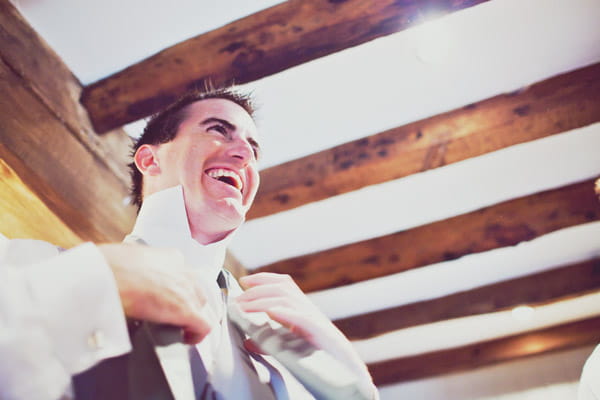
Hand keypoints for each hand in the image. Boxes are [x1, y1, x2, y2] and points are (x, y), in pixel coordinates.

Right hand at [98, 244, 215, 343]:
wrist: (101, 277)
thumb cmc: (105, 267)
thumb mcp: (128, 259)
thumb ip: (139, 269)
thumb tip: (132, 280)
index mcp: (170, 257)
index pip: (183, 276)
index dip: (177, 291)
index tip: (167, 299)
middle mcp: (183, 271)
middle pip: (195, 291)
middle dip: (186, 304)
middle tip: (170, 316)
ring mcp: (186, 290)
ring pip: (200, 307)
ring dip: (190, 318)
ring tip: (175, 328)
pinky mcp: (185, 310)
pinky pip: (203, 326)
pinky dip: (197, 335)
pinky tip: (185, 340)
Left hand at [235, 272, 376, 395]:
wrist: (351, 379)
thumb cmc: (323, 364)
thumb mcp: (292, 349)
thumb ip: (272, 342)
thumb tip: (248, 341)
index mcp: (304, 311)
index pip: (285, 284)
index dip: (264, 278)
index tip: (244, 281)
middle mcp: (310, 312)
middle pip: (283, 288)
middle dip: (258, 289)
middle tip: (238, 297)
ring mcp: (316, 322)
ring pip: (289, 300)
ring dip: (262, 300)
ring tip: (244, 306)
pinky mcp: (321, 336)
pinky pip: (303, 320)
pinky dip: (286, 313)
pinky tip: (271, 312)